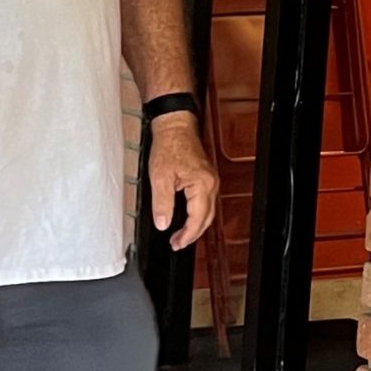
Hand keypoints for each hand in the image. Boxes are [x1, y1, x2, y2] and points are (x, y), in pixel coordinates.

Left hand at [148, 112, 216, 250]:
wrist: (174, 126)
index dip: (187, 235)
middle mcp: (211, 184)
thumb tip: (163, 224)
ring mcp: (210, 180)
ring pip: (207, 211)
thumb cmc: (169, 145)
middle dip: (192, 234)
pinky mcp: (205, 178)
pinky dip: (196, 214)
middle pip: (206, 218)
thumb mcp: (159, 177)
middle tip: (177, 243)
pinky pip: (205, 202)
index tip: (176, 244)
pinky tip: (186, 218)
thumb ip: (162, 203)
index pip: (198, 219)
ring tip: (179, 235)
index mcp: (202, 185)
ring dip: (195, 225)